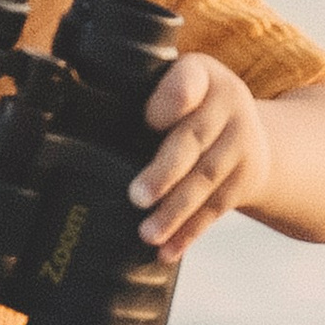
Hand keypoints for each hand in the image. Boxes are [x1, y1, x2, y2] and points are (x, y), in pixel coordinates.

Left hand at [130, 53, 269, 259]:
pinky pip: (217, 207)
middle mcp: (228, 102)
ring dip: (176, 210)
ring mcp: (243, 141)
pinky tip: (168, 250)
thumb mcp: (170, 85)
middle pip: (194, 139)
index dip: (171, 102)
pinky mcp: (247, 176)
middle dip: (166, 171)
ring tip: (147, 233)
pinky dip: (191, 232)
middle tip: (137, 196)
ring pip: (207, 179)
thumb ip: (137, 96)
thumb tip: (75, 123)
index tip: (150, 121)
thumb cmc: (187, 106)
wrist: (249, 129)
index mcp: (200, 74)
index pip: (187, 83)